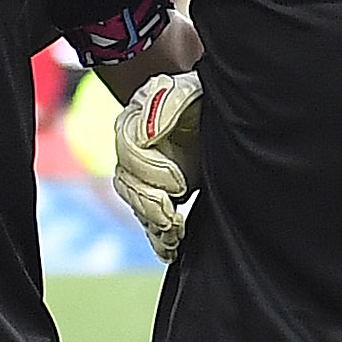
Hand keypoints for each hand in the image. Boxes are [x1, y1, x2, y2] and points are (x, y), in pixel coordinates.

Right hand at [107, 68, 205, 256]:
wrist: (213, 113)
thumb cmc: (201, 98)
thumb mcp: (189, 92)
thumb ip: (165, 105)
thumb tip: (147, 135)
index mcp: (134, 123)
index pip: (130, 153)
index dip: (151, 170)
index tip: (179, 182)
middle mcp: (133, 151)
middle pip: (128, 184)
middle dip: (150, 205)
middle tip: (173, 220)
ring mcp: (143, 175)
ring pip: (136, 204)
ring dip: (154, 224)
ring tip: (174, 236)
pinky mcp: (158, 194)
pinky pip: (149, 220)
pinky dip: (158, 238)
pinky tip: (170, 249)